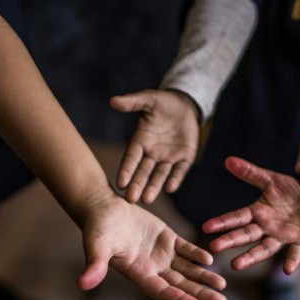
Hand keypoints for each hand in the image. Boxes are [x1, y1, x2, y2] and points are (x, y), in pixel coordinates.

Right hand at [77, 194, 226, 299]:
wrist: (102, 207)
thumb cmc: (97, 228)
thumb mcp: (96, 246)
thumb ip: (94, 265)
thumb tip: (83, 283)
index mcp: (138, 273)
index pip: (163, 291)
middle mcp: (152, 267)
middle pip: (181, 285)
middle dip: (201, 293)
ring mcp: (160, 254)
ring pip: (187, 269)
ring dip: (204, 276)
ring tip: (223, 284)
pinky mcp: (166, 238)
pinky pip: (185, 249)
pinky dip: (197, 254)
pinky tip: (210, 259)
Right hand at [110, 89, 199, 203]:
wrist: (186, 105)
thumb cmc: (164, 102)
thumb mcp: (149, 99)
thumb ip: (133, 102)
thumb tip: (113, 101)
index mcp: (140, 140)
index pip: (131, 158)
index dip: (126, 170)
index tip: (120, 183)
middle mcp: (152, 153)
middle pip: (143, 171)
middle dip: (137, 185)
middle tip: (130, 199)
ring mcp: (168, 158)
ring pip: (159, 175)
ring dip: (153, 187)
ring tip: (146, 199)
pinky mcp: (184, 159)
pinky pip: (179, 171)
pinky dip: (175, 179)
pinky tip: (170, 188)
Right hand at [203, 157, 299, 274]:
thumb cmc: (293, 190)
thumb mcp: (272, 180)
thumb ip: (251, 173)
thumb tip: (228, 160)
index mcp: (258, 213)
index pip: (237, 218)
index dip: (222, 223)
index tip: (206, 227)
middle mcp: (267, 228)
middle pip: (246, 235)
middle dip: (230, 241)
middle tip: (214, 247)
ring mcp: (283, 236)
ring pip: (265, 249)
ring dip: (251, 257)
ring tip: (236, 265)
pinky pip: (296, 253)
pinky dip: (292, 261)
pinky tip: (287, 270)